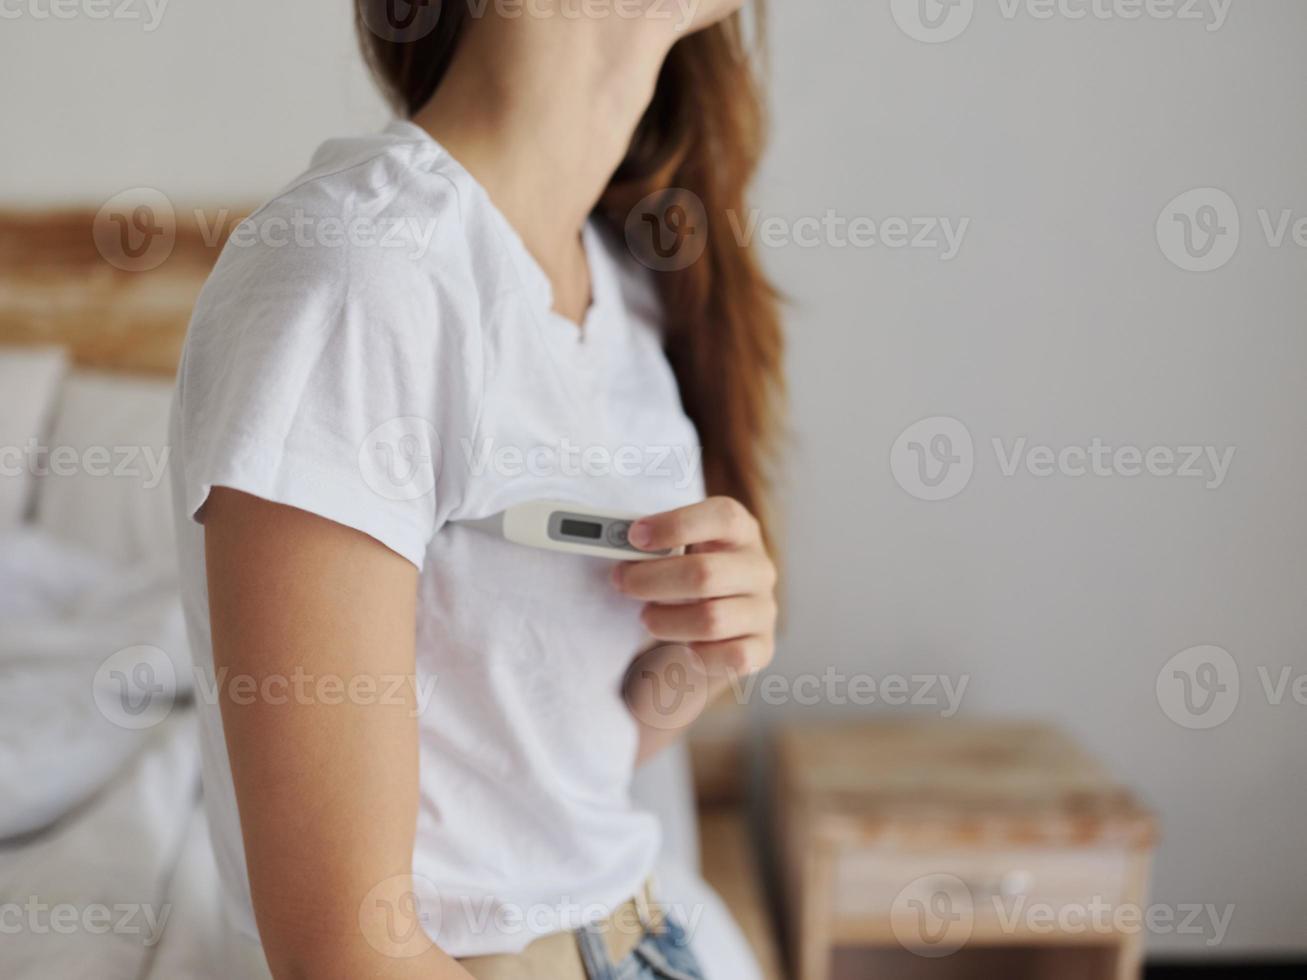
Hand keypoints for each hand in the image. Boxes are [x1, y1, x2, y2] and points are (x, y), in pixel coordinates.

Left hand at [613, 496, 777, 677]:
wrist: (710, 628)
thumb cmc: (683, 579)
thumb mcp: (674, 551)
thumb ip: (653, 544)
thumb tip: (612, 539)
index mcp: (741, 531)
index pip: (723, 517)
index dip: (676, 524)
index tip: (635, 536)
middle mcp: (759, 568)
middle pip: (705, 573)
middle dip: (652, 579)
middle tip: (623, 581)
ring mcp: (764, 609)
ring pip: (711, 619)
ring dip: (665, 621)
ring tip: (647, 617)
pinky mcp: (762, 647)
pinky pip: (728, 655)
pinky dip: (692, 654)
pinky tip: (677, 646)